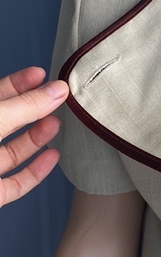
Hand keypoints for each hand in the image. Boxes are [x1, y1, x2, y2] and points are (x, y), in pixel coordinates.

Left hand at [0, 67, 68, 207]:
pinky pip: (16, 182)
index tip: (41, 74)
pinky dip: (36, 170)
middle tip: (58, 98)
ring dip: (38, 137)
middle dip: (33, 109)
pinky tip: (53, 157)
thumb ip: (25, 108)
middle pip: (7, 121)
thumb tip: (58, 90)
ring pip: (12, 151)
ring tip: (58, 123)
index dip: (18, 83)